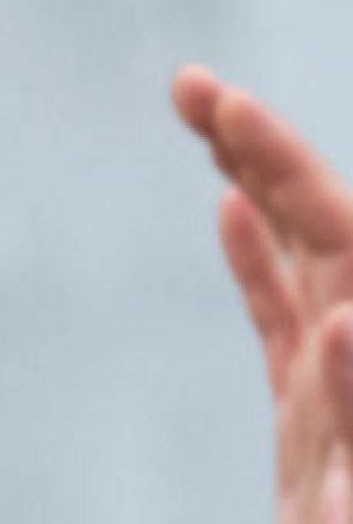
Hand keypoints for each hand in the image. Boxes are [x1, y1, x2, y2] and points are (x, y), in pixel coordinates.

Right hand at [173, 67, 352, 523]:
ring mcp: (344, 398)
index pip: (349, 242)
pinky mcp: (312, 436)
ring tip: (201, 119)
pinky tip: (224, 222)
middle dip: (261, 149)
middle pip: (327, 226)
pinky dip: (257, 266)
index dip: (288, 167)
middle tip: (187, 87)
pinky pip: (283, 326)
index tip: (217, 112)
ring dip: (256, 187)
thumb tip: (349, 310)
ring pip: (304, 261)